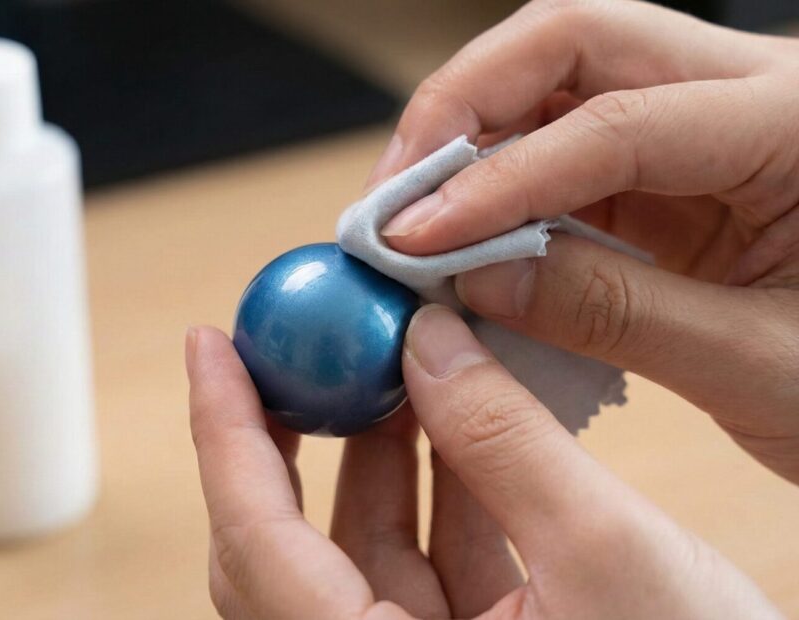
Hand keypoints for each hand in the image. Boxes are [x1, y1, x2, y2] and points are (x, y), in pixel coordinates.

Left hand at [186, 310, 779, 618]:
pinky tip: (458, 416)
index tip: (209, 345)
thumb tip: (426, 341)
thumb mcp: (606, 555)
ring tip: (392, 358)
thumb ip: (505, 441)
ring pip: (361, 547)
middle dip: (290, 437)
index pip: (256, 545)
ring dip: (375, 449)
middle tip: (296, 345)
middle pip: (283, 547)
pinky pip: (427, 560)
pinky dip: (438, 485)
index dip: (224, 435)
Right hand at [367, 0, 798, 482]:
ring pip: (557, 78)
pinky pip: (565, 143)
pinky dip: (503, 182)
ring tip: (412, 213)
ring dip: (471, 138)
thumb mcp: (761, 365)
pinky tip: (465, 232)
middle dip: (464, 106)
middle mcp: (748, 89)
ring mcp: (706, 118)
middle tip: (394, 190)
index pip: (614, 123)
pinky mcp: (675, 163)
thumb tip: (473, 277)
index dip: (497, 179)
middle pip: (571, 37)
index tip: (412, 238)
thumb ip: (612, 314)